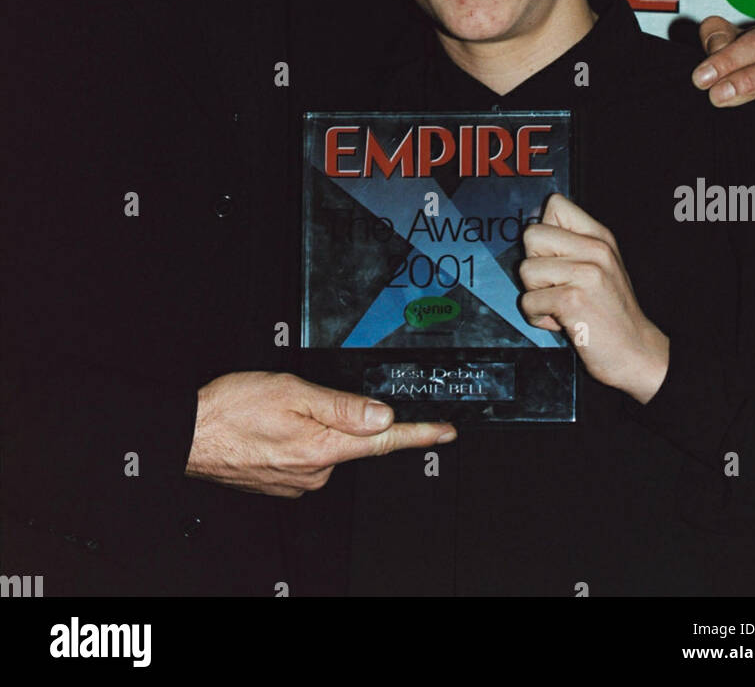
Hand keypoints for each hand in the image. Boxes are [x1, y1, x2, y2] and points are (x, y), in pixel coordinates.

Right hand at [185, 371, 455, 497]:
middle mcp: (316, 472)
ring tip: (276, 409)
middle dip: (341, 414)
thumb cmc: (231, 409)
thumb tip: (383, 416)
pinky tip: (272, 426)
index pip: (384, 441)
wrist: (187, 434)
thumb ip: (342, 405)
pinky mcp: (282, 484)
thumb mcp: (292, 390)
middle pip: (353, 439)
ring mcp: (298, 482)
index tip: (447, 431)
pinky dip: (297, 438)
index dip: (419, 434)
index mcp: (323, 447)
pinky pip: (306, 457)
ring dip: (315, 426)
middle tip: (302, 394)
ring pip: (327, 447)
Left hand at [519, 195, 668, 404]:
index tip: (557, 257)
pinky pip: (528, 300)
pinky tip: (561, 321)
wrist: (636, 352)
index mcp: (600, 237)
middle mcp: (595, 250)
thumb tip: (534, 223)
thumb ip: (574, 243)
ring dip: (535, 294)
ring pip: (526, 269)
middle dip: (535, 264)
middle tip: (557, 285)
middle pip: (532, 235)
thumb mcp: (603, 266)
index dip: (546, 230)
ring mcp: (585, 273)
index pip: (555, 204)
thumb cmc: (613, 313)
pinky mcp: (572, 299)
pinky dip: (537, 316)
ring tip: (560, 305)